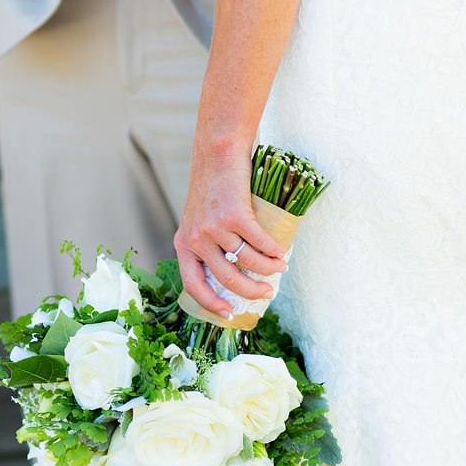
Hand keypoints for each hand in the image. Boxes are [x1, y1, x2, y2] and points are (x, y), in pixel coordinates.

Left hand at [174, 143, 287, 319]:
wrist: (217, 151)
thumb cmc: (213, 186)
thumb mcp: (201, 217)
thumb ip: (210, 243)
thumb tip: (238, 272)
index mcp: (184, 243)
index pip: (194, 284)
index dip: (212, 303)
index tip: (229, 314)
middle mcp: (196, 238)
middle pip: (227, 278)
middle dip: (250, 291)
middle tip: (267, 293)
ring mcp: (214, 227)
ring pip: (247, 261)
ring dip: (268, 269)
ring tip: (280, 266)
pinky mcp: (234, 216)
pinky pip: (259, 243)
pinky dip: (274, 250)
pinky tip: (281, 252)